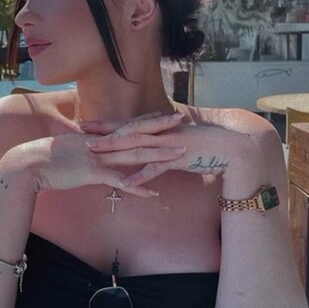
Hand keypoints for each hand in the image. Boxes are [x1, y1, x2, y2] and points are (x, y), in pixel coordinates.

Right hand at [0, 114, 187, 197]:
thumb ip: (85, 149)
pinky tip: (153, 193)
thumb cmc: (46, 159)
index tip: (164, 116)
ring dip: (159, 155)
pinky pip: (120, 182)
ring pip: (135, 155)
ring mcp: (99, 157)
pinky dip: (138, 188)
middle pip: (137, 135)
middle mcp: (102, 143)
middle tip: (182, 122)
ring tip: (180, 155)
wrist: (29, 163)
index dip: (147, 121)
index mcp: (98, 137)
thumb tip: (93, 151)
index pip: (127, 126)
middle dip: (161, 129)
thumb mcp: (70, 150)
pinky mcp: (94, 173)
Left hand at [79, 111, 248, 188]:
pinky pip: (156, 168)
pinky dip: (141, 175)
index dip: (105, 125)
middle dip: (102, 133)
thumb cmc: (204, 144)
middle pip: (125, 132)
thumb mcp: (177, 140)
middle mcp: (159, 133)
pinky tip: (126, 182)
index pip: (127, 125)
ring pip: (136, 146)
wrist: (229, 146)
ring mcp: (167, 145)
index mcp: (158, 129)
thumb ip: (160, 142)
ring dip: (115, 150)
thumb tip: (146, 146)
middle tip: (79, 133)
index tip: (85, 125)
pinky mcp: (177, 158)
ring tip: (95, 154)